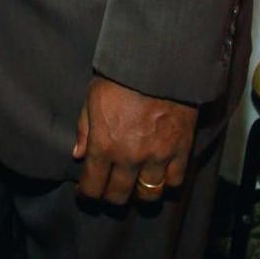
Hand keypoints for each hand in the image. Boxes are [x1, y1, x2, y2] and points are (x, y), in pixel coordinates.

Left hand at [72, 75, 197, 205]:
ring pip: (148, 195)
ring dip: (139, 194)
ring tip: (135, 186)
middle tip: (108, 191)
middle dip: (110, 196)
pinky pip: (175, 181)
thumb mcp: (93, 97)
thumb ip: (85, 129)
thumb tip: (79, 154)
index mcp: (104, 144)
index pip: (93, 185)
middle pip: (119, 196)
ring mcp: (157, 157)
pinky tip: (160, 175)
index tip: (86, 192)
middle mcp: (130, 157)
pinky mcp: (180, 151)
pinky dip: (167, 182)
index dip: (87, 193)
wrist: (157, 62)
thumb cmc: (119, 76)